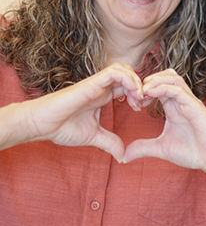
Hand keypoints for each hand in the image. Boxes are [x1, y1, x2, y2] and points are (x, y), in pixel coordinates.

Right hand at [23, 63, 143, 160]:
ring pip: (123, 69)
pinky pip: (114, 72)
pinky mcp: (91, 83)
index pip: (127, 85)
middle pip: (128, 74)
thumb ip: (109, 142)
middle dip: (140, 85)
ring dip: (135, 80)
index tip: (140, 108)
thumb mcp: (93, 136)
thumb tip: (122, 156)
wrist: (41, 125)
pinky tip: (133, 92)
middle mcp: (101, 87)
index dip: (138, 93)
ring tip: (139, 97)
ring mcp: (97, 83)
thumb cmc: (61, 128)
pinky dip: (127, 78)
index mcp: (103, 96)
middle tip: (142, 102)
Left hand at [122, 70, 205, 176]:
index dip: (143, 89)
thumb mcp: (162, 148)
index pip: (158, 86)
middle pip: (166, 76)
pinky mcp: (195, 107)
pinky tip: (151, 94)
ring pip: (173, 78)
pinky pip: (179, 90)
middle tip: (136, 93)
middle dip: (149, 80)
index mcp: (173, 107)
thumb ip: (144, 148)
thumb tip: (124, 156)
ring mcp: (189, 102)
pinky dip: (163, 88)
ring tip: (143, 90)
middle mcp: (181, 101)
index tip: (132, 101)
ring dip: (156, 80)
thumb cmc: (193, 151)